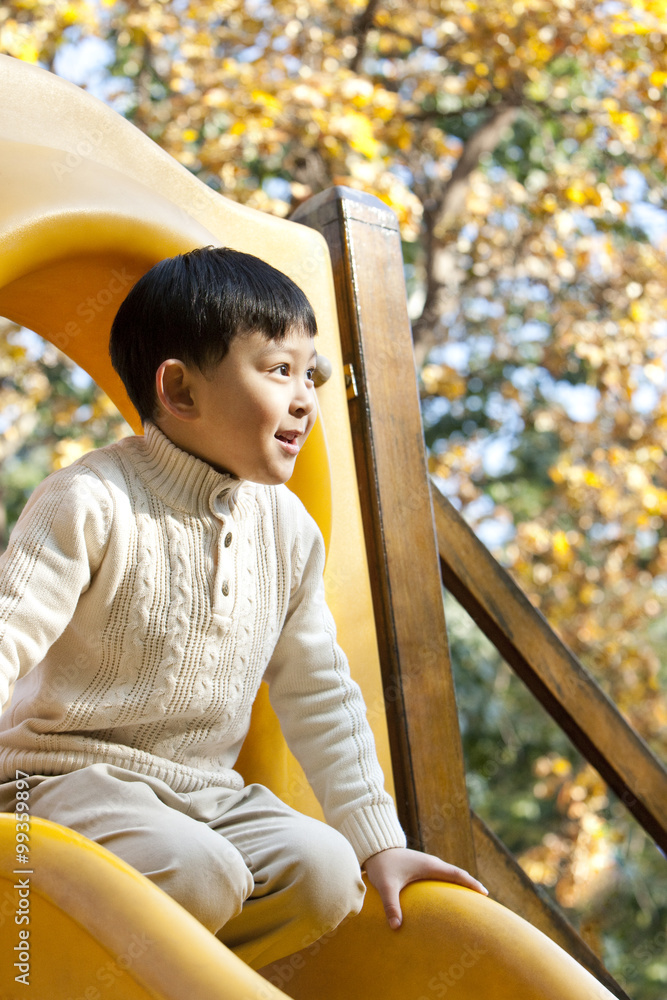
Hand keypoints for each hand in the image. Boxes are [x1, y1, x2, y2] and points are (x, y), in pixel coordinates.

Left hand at [363, 847, 487, 929]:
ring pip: (448, 874)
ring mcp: (426, 864)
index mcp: (429, 865)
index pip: (456, 874)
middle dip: (470, 884)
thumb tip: (396, 927)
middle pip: (456, 874)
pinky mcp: (419, 867)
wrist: (373, 847)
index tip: (485, 893)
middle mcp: (431, 863)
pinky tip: (448, 894)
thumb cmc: (381, 865)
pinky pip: (440, 876)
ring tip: (470, 898)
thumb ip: (391, 905)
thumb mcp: (386, 886)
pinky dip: (449, 883)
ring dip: (460, 883)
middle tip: (484, 898)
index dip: (471, 883)